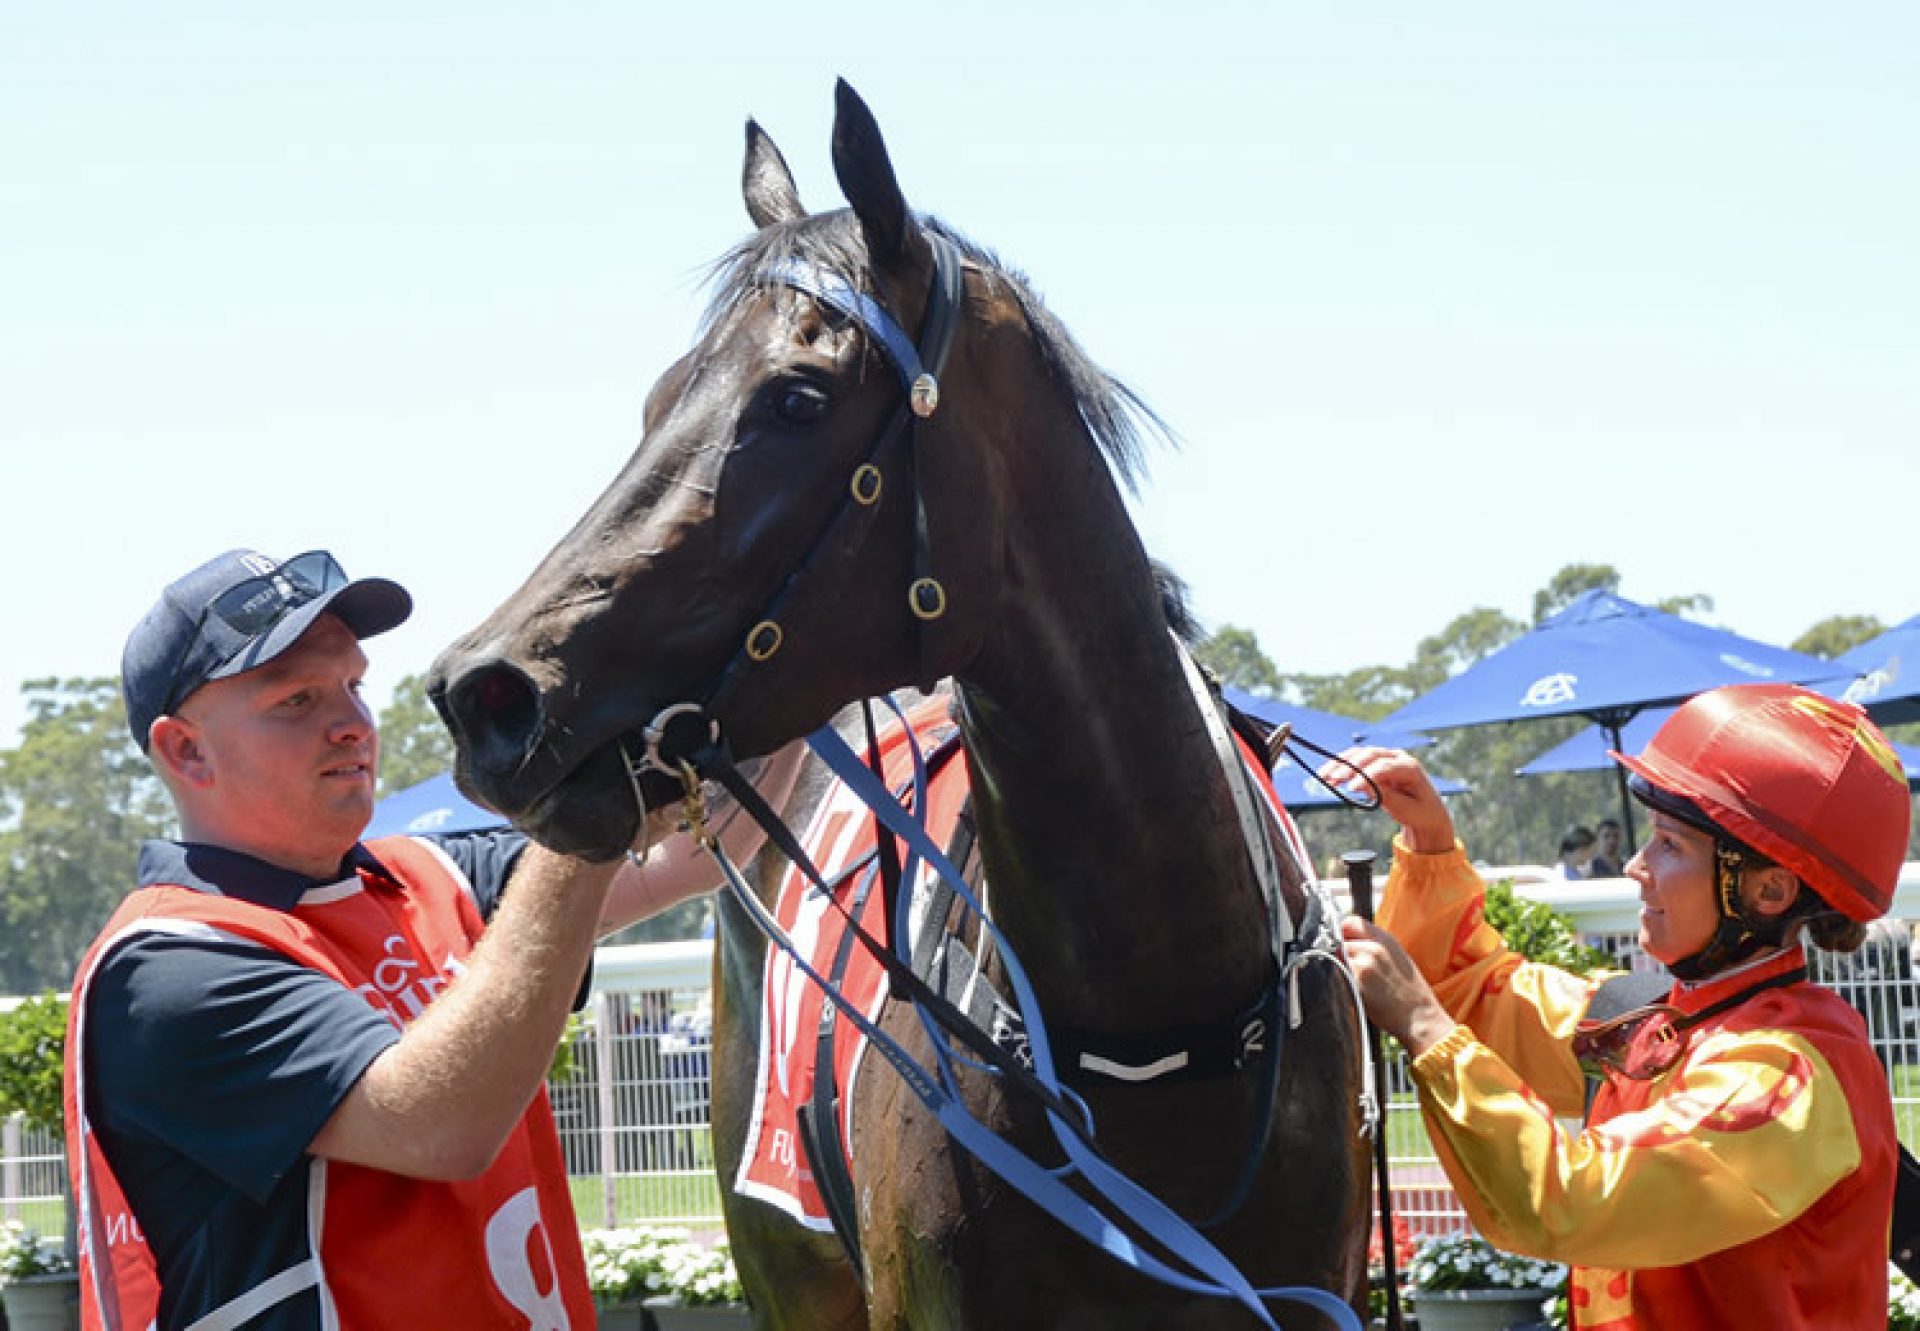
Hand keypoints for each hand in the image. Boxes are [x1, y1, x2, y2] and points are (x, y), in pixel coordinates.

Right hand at [1320, 747, 1455, 852]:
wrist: (1426, 812)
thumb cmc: (1419, 812)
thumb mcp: (1405, 809)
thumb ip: (1386, 797)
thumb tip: (1364, 786)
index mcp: (1410, 767)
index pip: (1384, 766)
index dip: (1365, 775)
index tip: (1350, 788)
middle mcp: (1397, 757)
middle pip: (1369, 755)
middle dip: (1348, 767)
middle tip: (1332, 779)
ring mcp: (1385, 757)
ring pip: (1358, 754)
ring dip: (1339, 764)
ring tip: (1323, 776)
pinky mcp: (1375, 763)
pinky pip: (1354, 760)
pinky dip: (1340, 766)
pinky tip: (1327, 775)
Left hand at [1339, 916, 1457, 1056]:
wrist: (1420, 1017)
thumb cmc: (1410, 992)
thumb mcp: (1398, 958)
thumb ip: (1374, 946)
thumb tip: (1349, 941)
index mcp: (1386, 939)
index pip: (1351, 921)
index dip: (1343, 931)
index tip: (1342, 940)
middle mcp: (1375, 947)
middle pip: (1340, 940)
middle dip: (1341, 953)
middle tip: (1352, 968)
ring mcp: (1364, 962)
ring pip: (1337, 957)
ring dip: (1341, 967)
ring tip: (1359, 982)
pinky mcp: (1357, 979)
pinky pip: (1339, 974)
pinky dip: (1342, 980)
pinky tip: (1358, 991)